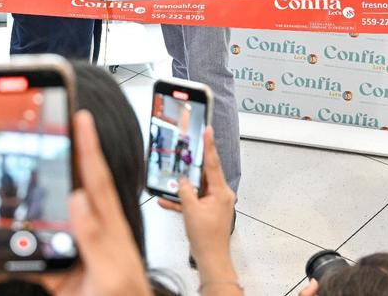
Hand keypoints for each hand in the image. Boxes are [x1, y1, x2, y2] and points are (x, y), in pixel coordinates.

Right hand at [0, 110, 150, 295]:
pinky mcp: (53, 268)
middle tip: (5, 152)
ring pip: (27, 226)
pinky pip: (20, 263)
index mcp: (106, 223)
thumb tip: (79, 199)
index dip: (88, 145)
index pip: (95, 176)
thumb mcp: (113, 271)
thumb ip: (96, 236)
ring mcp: (67, 246)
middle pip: (53, 192)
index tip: (79, 117)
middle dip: (25, 174)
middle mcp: (84, 227)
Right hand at [158, 127, 236, 279]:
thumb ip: (185, 191)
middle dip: (190, 165)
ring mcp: (214, 202)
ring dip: (182, 187)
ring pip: (196, 187)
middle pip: (203, 173)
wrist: (211, 259)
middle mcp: (220, 194)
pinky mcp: (207, 210)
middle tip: (183, 150)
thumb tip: (181, 180)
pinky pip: (193, 199)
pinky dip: (181, 200)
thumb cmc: (206, 238)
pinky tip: (166, 200)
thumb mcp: (191, 211)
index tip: (208, 129)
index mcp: (221, 192)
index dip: (209, 145)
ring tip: (169, 180)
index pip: (213, 163)